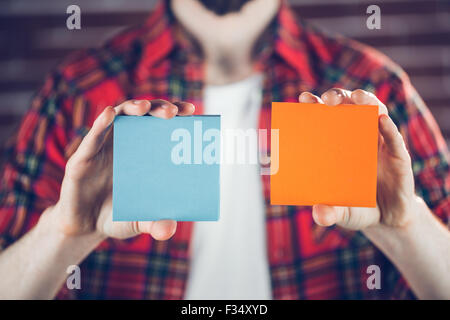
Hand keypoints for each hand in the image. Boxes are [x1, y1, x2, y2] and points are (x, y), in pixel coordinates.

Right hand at [51, 99, 194, 239]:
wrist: (85, 227)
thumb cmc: (119, 216)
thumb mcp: (140, 222)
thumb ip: (155, 224)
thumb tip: (170, 230)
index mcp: (147, 153)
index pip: (163, 126)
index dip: (176, 115)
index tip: (191, 111)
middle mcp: (128, 143)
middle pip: (145, 116)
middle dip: (159, 109)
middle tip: (173, 112)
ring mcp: (105, 147)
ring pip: (120, 117)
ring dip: (133, 108)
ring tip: (145, 107)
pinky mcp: (83, 157)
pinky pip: (93, 136)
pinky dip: (101, 123)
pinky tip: (109, 114)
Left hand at [299, 89, 415, 229]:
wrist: (387, 219)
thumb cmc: (356, 207)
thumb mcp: (342, 212)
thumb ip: (331, 212)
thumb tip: (319, 215)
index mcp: (337, 145)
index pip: (325, 118)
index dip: (314, 105)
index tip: (303, 98)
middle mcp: (357, 138)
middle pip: (349, 108)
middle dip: (338, 98)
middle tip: (328, 100)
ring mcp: (379, 144)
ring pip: (374, 113)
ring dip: (366, 102)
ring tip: (357, 98)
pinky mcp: (398, 156)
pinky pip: (394, 139)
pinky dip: (389, 129)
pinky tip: (382, 121)